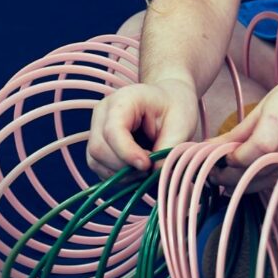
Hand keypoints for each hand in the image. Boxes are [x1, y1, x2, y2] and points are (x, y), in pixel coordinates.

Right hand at [86, 79, 202, 178]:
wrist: (170, 102)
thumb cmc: (176, 108)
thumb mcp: (181, 125)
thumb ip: (167, 148)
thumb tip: (153, 173)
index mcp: (123, 100)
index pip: (112, 130)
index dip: (127, 152)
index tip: (147, 166)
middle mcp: (103, 114)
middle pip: (99, 148)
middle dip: (125, 167)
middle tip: (151, 169)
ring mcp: (97, 130)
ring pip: (96, 161)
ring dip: (122, 174)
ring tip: (147, 170)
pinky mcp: (99, 147)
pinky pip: (100, 168)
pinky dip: (119, 177)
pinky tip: (138, 172)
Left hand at [217, 73, 277, 208]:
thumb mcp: (267, 104)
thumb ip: (239, 131)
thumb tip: (206, 151)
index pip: (259, 147)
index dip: (236, 158)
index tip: (224, 159)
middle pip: (263, 168)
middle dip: (234, 176)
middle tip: (218, 177)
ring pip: (277, 182)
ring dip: (251, 187)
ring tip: (233, 184)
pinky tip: (276, 198)